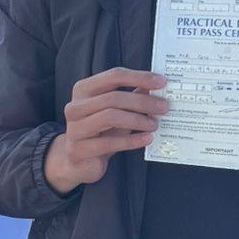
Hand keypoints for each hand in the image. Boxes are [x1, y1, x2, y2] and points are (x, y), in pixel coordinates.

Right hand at [44, 67, 168, 190]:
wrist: (79, 162)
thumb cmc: (100, 133)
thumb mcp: (116, 112)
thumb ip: (132, 98)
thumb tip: (156, 87)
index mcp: (83, 89)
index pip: (114, 76)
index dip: (139, 77)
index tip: (161, 82)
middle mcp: (75, 106)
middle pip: (113, 97)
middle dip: (142, 102)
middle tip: (163, 107)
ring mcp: (75, 128)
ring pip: (110, 117)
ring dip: (137, 120)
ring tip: (154, 125)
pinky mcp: (79, 149)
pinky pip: (109, 142)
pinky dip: (132, 140)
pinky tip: (147, 139)